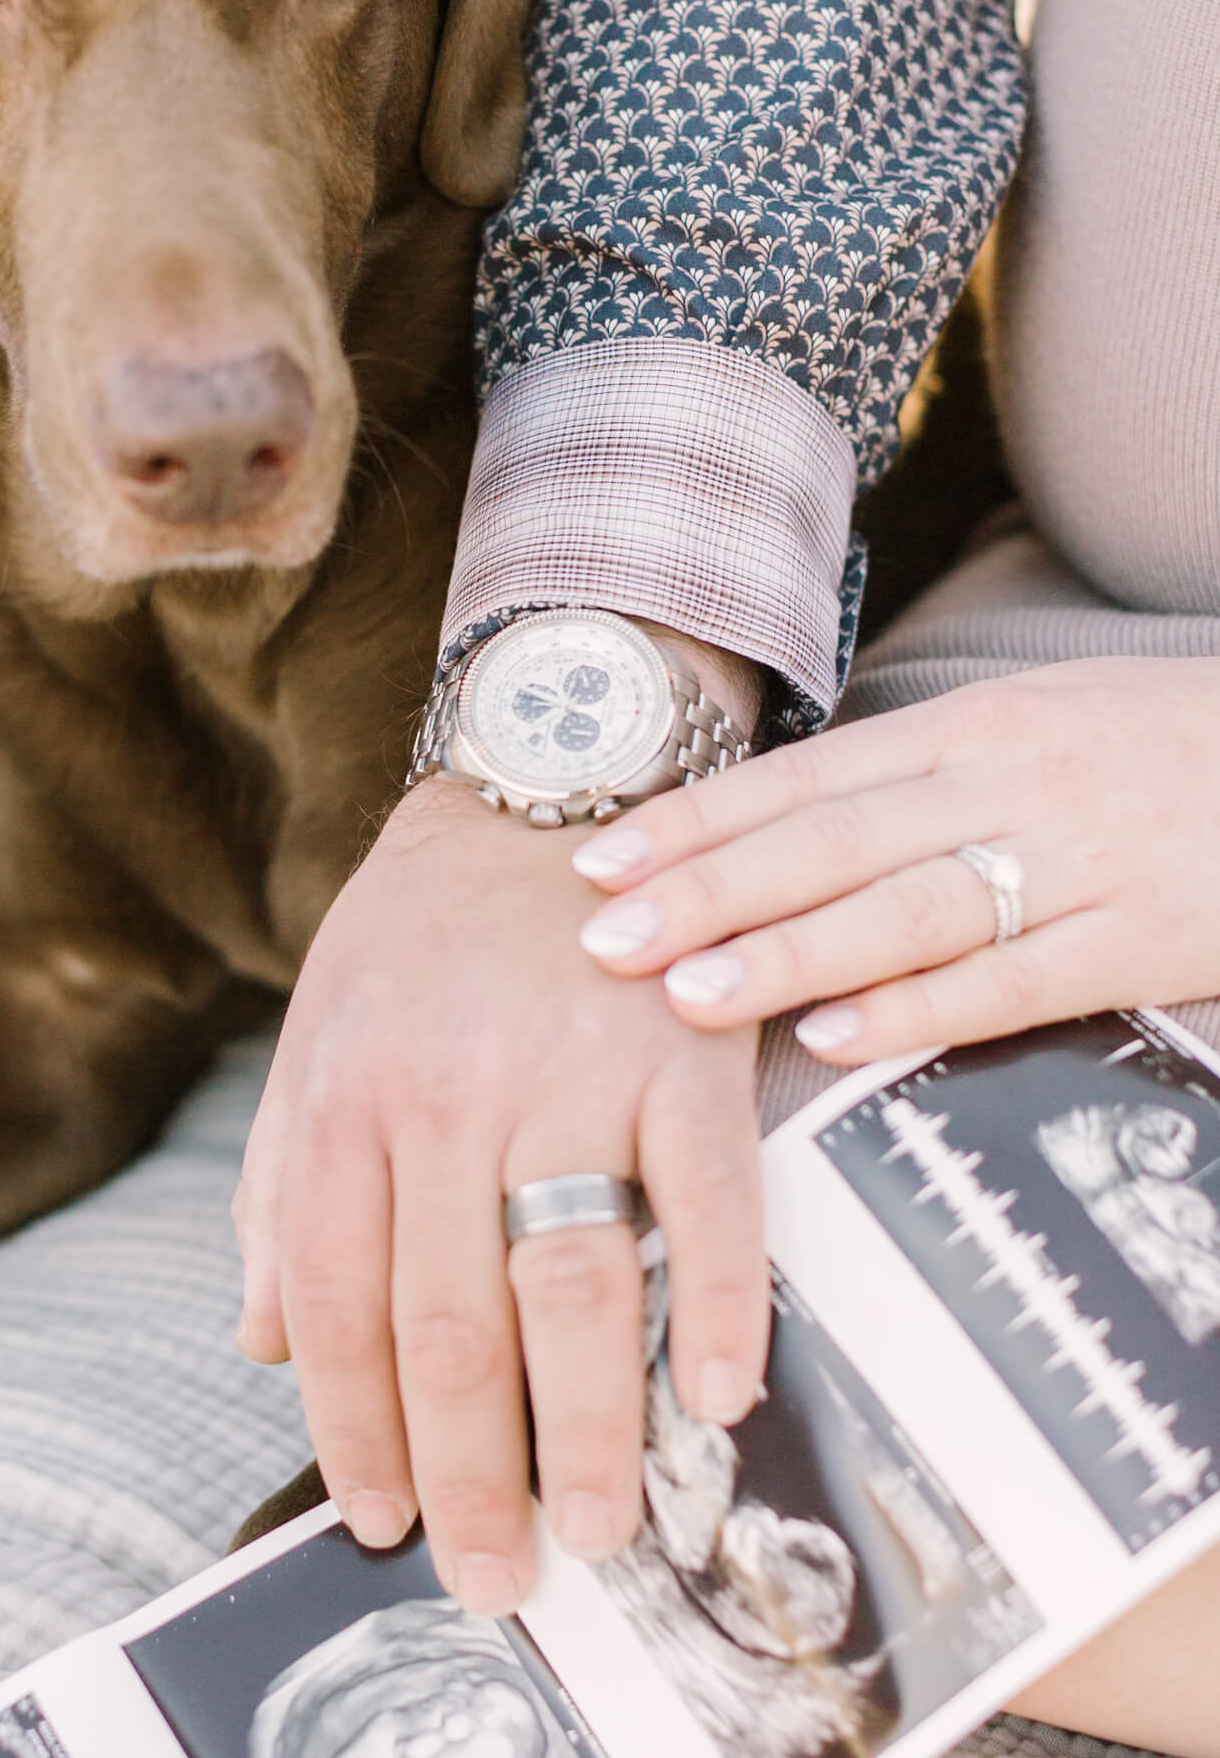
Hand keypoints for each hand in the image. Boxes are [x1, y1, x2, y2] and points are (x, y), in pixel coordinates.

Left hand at [235, 732, 767, 1616]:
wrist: (548, 775)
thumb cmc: (425, 929)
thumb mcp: (317, 1034)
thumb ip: (281, 1185)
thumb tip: (261, 1345)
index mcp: (348, 1095)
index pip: (334, 1301)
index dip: (352, 1428)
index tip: (377, 1522)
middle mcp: (448, 1095)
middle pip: (452, 1326)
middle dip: (470, 1476)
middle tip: (496, 1578)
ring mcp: (573, 1074)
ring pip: (575, 1289)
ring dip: (591, 1431)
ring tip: (598, 1531)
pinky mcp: (685, 1053)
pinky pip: (711, 1204)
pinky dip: (721, 1307)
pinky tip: (720, 1397)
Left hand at [571, 657, 1219, 1062]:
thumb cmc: (1159, 745)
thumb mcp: (1036, 723)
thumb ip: (917, 775)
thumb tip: (777, 824)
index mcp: (972, 728)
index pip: (805, 779)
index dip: (697, 823)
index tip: (599, 860)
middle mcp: (1007, 784)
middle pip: (831, 841)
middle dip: (709, 891)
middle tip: (604, 939)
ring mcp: (1077, 861)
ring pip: (907, 907)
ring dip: (789, 952)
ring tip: (689, 994)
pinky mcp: (1144, 937)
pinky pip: (1015, 977)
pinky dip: (921, 1007)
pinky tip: (838, 1034)